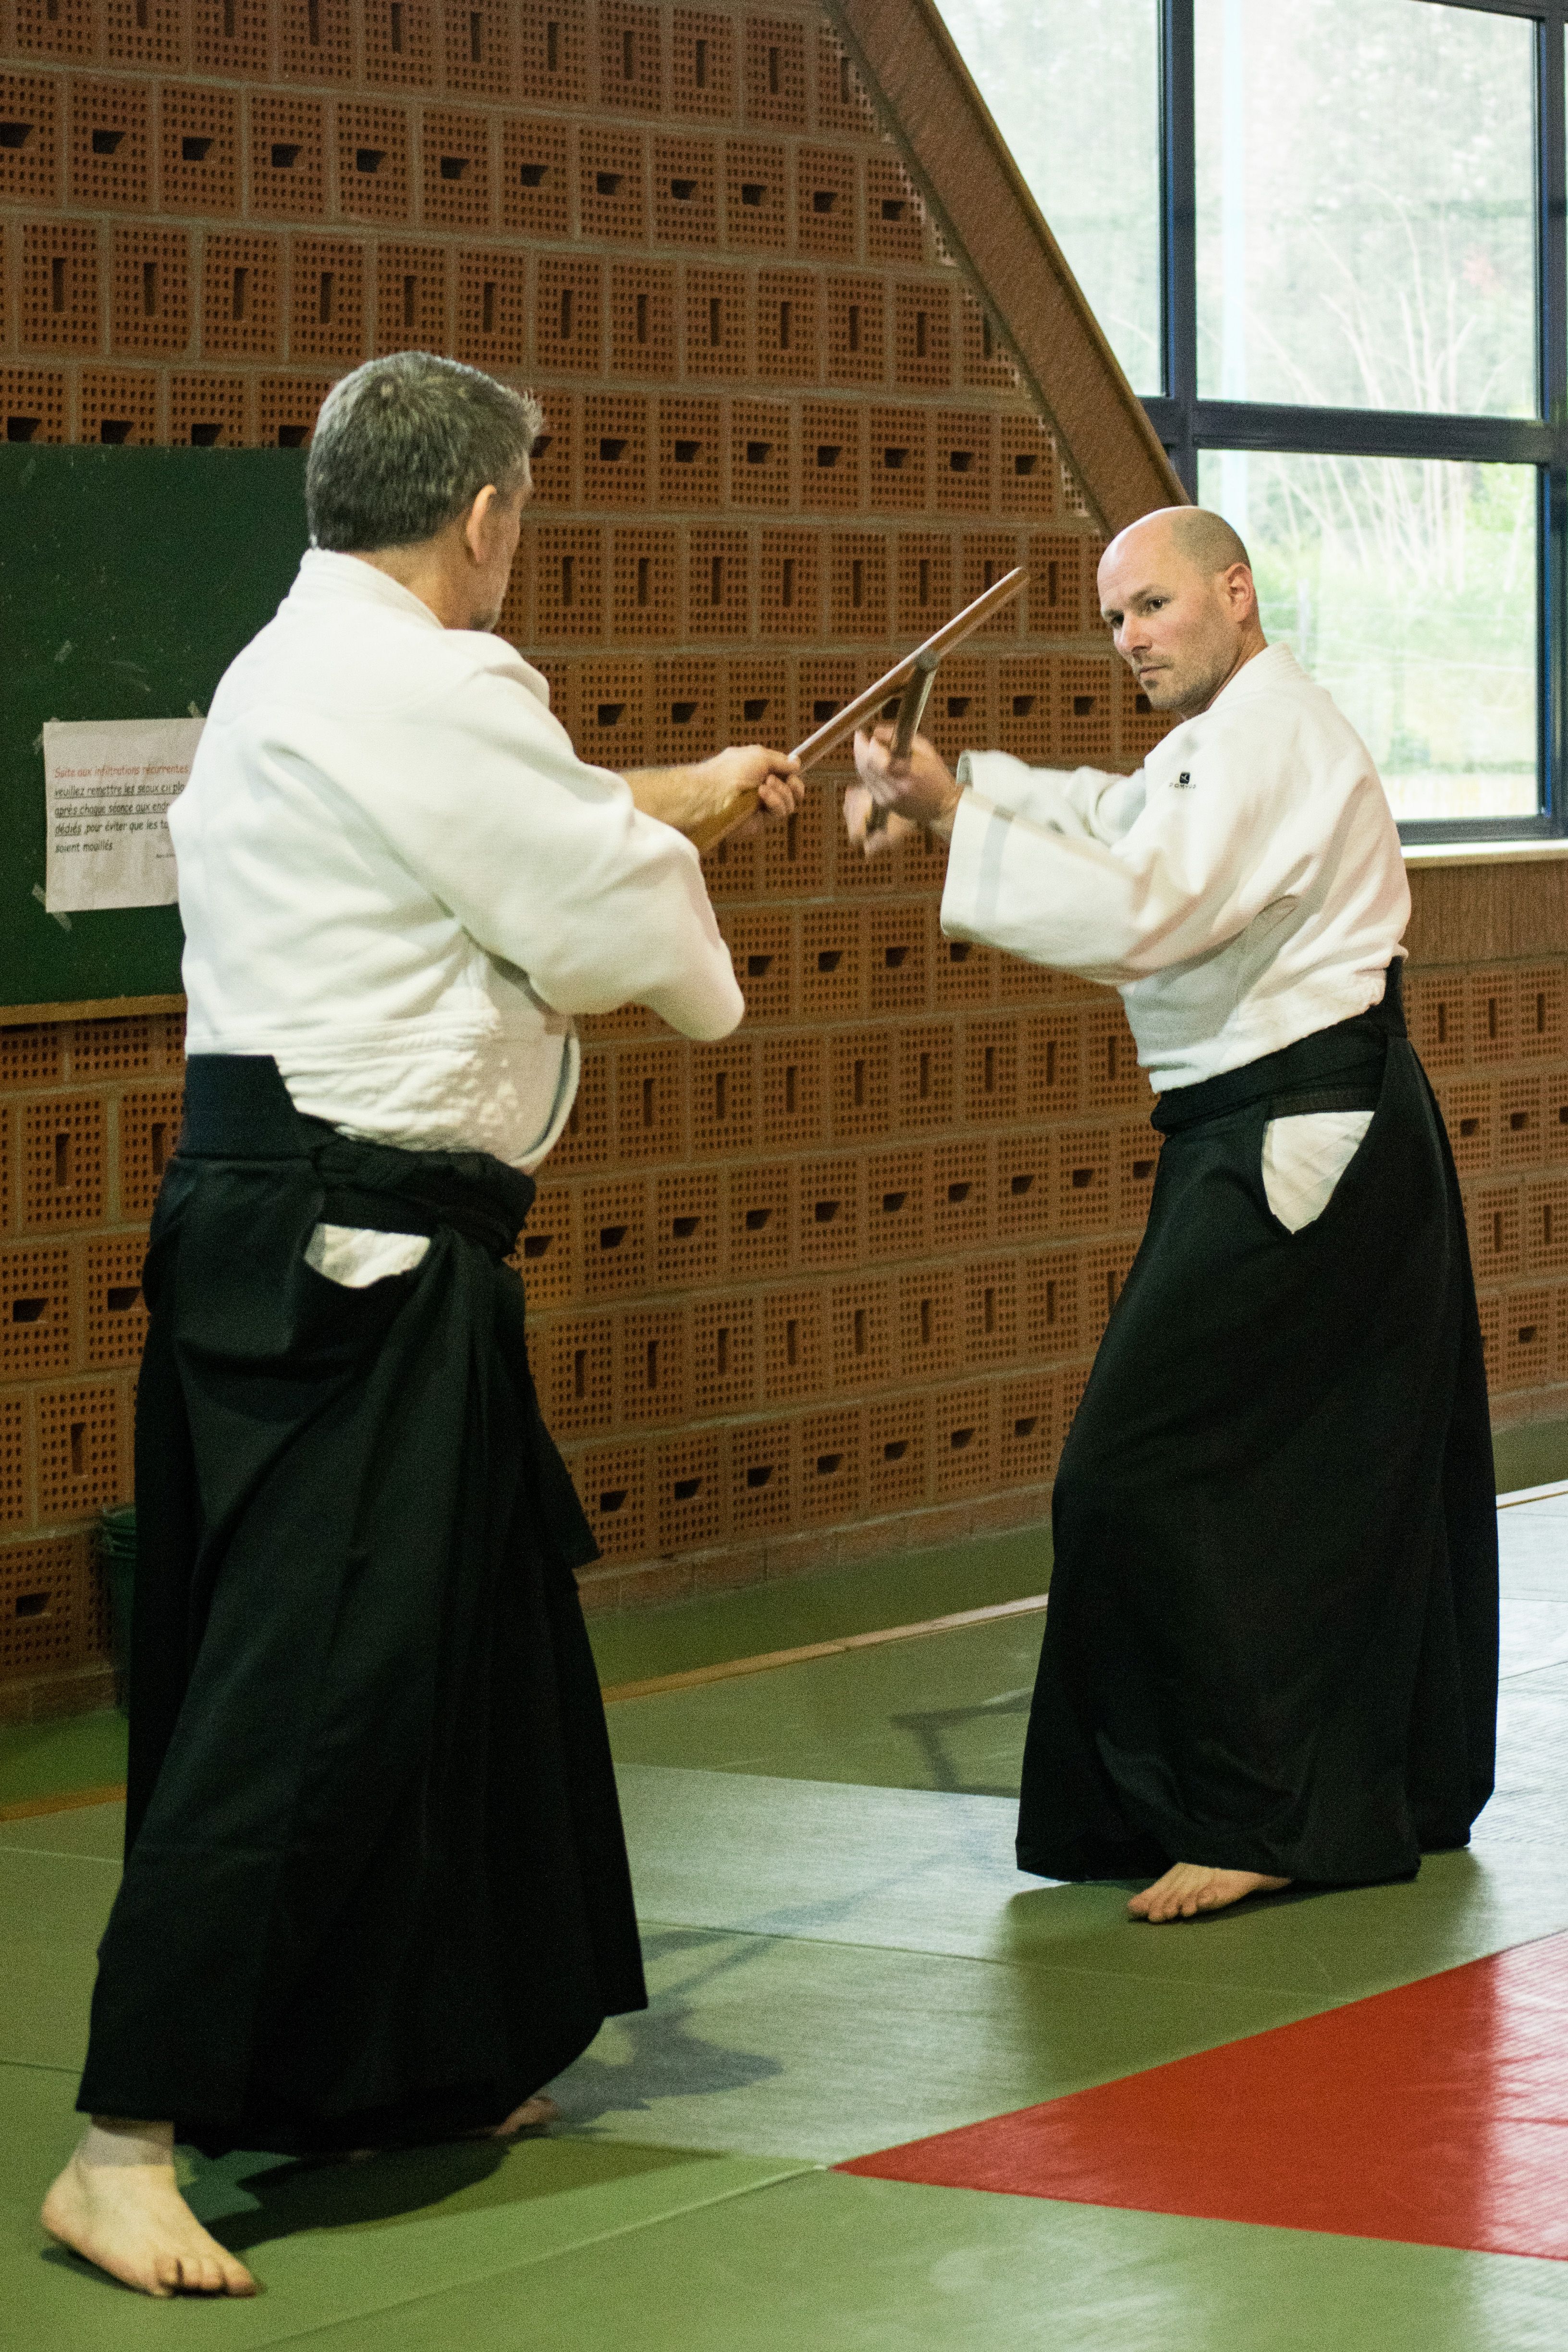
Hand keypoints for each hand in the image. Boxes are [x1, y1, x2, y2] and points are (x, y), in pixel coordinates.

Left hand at [623, 747, 802, 846]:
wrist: (712, 793)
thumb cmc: (730, 771)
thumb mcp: (759, 755)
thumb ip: (780, 760)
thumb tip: (797, 764)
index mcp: (757, 771)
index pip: (783, 774)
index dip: (792, 773)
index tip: (795, 769)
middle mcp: (760, 789)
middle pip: (792, 791)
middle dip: (794, 785)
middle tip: (789, 780)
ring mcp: (760, 807)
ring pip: (789, 803)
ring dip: (783, 792)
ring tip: (765, 786)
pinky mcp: (759, 822)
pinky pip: (779, 813)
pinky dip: (776, 802)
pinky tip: (762, 794)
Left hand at [849, 725, 961, 857]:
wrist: (942, 807)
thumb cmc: (937, 777)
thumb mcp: (926, 750)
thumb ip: (902, 738)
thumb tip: (877, 731)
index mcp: (907, 773)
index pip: (876, 757)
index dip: (869, 744)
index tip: (869, 734)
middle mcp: (894, 788)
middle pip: (866, 766)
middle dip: (859, 748)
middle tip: (859, 736)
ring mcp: (887, 798)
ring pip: (864, 775)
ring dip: (860, 759)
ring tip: (861, 746)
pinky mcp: (884, 804)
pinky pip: (869, 784)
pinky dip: (866, 771)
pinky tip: (868, 762)